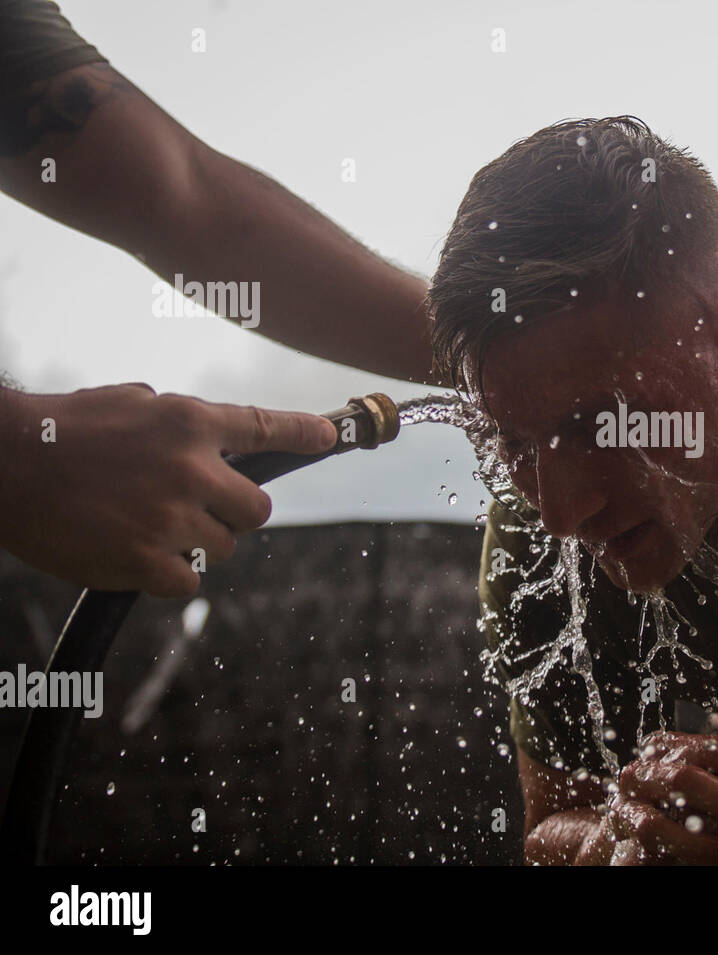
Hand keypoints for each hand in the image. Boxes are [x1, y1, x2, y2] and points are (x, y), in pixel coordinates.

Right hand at [0, 383, 335, 596]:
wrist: (3, 466)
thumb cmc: (61, 430)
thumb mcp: (131, 403)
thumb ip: (182, 422)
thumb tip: (215, 438)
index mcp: (189, 423)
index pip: (267, 428)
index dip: (306, 434)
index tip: (331, 436)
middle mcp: (191, 469)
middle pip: (259, 509)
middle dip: (238, 512)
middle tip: (205, 509)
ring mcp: (171, 519)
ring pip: (223, 546)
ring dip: (198, 542)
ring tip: (150, 526)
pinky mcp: (145, 562)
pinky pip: (188, 580)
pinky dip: (170, 573)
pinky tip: (139, 556)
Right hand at [605, 730, 717, 864]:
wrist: (636, 833)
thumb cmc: (688, 803)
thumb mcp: (712, 782)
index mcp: (666, 748)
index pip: (712, 748)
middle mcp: (641, 774)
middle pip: (685, 779)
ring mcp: (626, 811)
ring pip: (657, 825)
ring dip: (700, 842)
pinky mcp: (620, 848)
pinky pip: (644, 857)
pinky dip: (679, 861)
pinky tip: (710, 867)